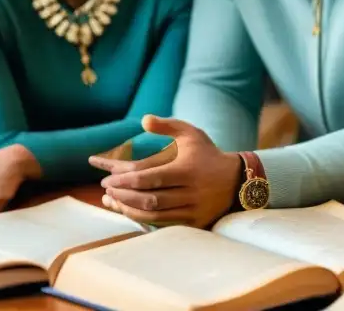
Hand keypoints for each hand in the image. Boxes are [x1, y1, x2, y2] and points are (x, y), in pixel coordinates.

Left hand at [90, 115, 242, 228]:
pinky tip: (130, 211)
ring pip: (154, 214)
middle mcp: (190, 192)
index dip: (125, 180)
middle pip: (148, 198)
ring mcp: (192, 209)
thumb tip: (143, 119)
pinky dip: (143, 219)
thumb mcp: (191, 134)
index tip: (108, 179)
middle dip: (123, 195)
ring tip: (112, 202)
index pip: (149, 178)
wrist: (236, 180)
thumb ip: (167, 126)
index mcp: (186, 170)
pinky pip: (163, 224)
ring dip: (129, 209)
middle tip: (106, 190)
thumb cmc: (208, 154)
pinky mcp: (194, 223)